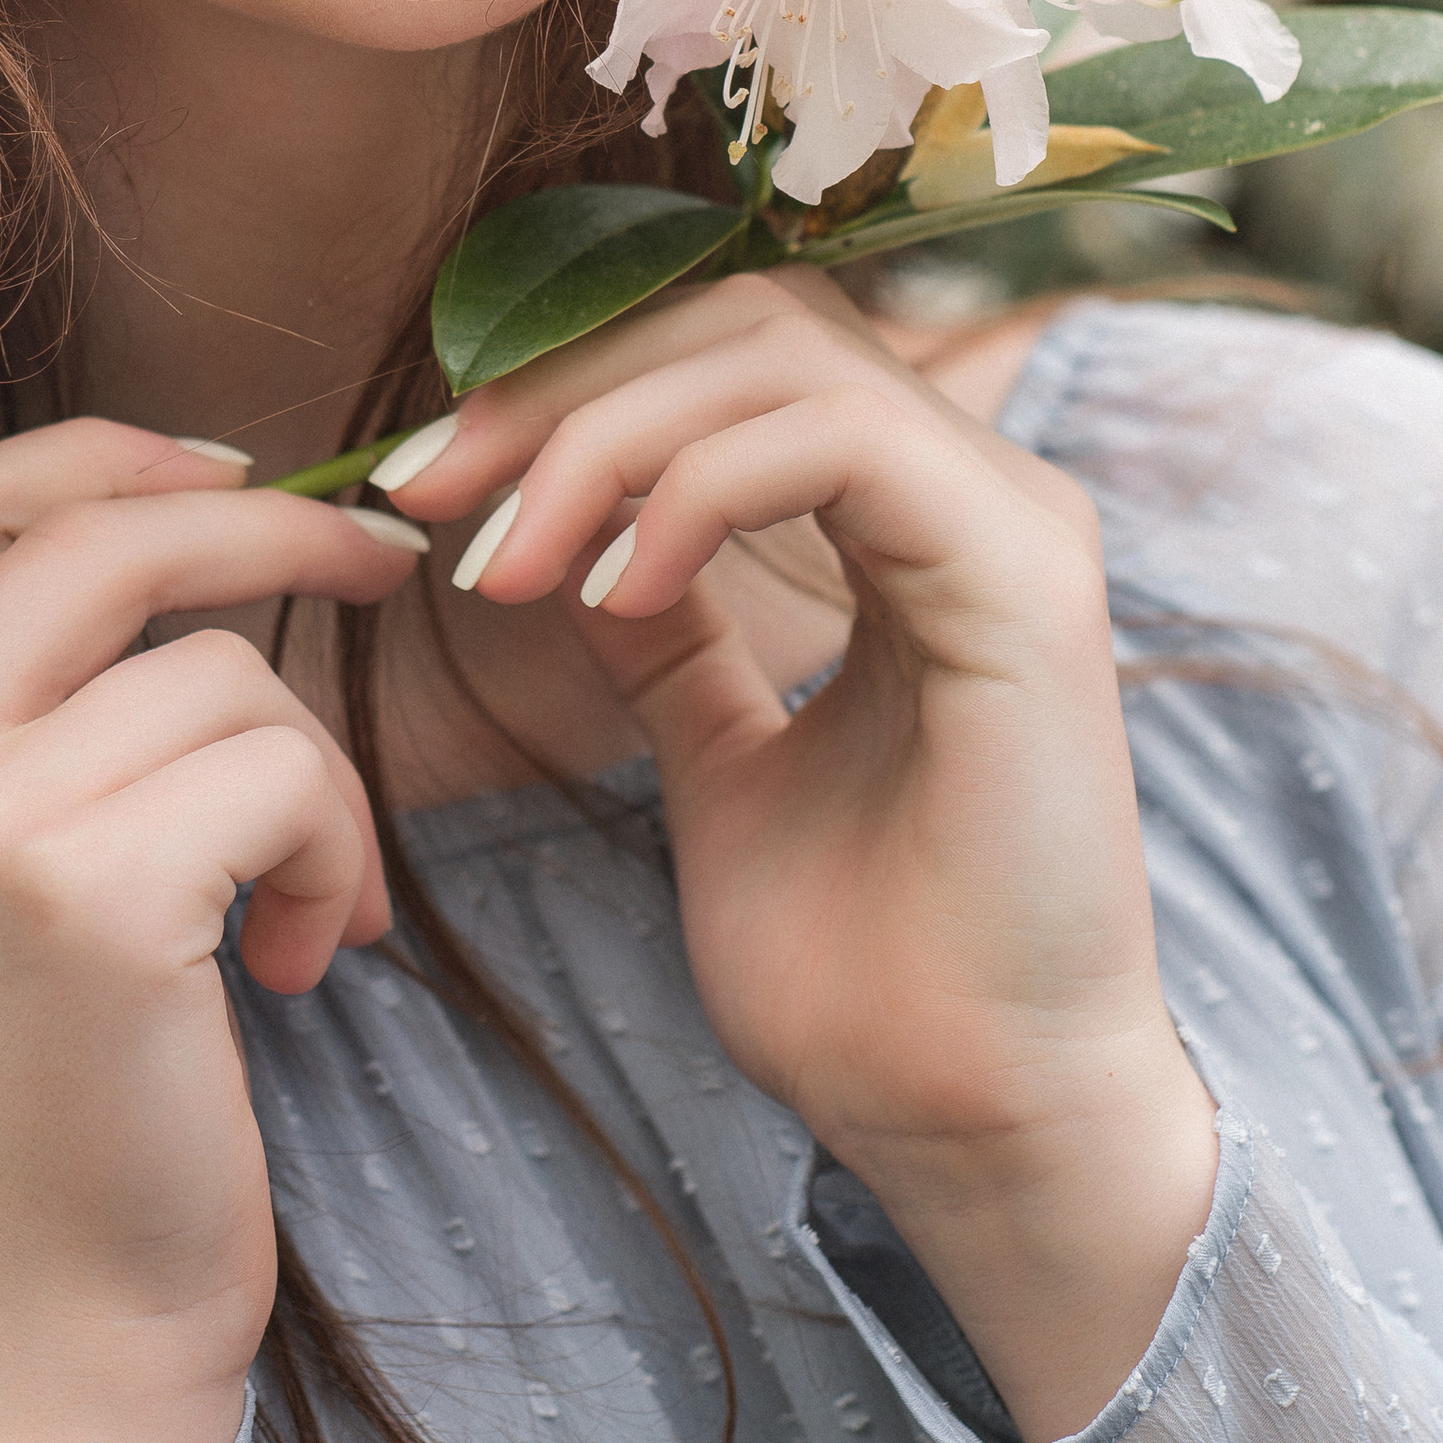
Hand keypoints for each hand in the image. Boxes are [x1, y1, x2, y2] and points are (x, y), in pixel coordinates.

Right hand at [0, 419, 422, 1442]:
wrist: (47, 1352)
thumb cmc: (52, 1123)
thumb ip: (7, 723)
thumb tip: (177, 533)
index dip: (92, 454)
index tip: (225, 474)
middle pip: (82, 530)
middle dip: (263, 525)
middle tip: (381, 566)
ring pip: (214, 665)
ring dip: (315, 770)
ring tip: (315, 900)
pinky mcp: (78, 896)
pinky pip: (277, 767)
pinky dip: (338, 848)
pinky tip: (311, 959)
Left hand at [374, 272, 1219, 1441]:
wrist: (970, 1126)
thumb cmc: (863, 979)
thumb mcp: (719, 764)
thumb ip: (668, 639)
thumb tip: (571, 542)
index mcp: (915, 521)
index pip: (726, 353)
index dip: (559, 385)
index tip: (418, 485)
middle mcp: (976, 489)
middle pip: (738, 316)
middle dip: (555, 387)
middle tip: (420, 489)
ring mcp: (1013, 518)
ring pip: (777, 353)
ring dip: (599, 436)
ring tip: (496, 559)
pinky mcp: (1024, 578)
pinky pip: (835, 441)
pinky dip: (693, 487)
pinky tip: (607, 589)